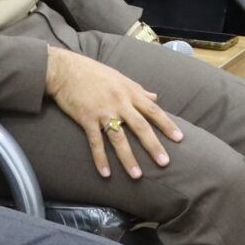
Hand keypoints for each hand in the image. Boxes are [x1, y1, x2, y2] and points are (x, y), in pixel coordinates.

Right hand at [46, 47, 182, 178]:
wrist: (65, 69)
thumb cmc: (94, 73)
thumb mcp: (120, 78)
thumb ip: (139, 90)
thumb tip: (155, 97)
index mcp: (130, 92)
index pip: (153, 110)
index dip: (166, 125)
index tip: (179, 138)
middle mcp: (119, 102)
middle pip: (140, 127)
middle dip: (153, 146)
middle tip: (164, 163)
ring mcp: (103, 111)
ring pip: (119, 138)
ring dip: (128, 158)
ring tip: (137, 176)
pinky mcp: (86, 118)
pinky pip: (95, 142)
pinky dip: (100, 158)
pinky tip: (105, 173)